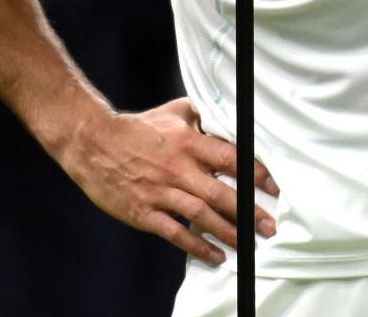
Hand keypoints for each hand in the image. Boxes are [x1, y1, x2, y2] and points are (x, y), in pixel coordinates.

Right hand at [61, 98, 278, 264]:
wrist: (93, 143)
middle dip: (248, 211)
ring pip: (201, 215)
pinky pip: (174, 232)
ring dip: (228, 232)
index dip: (255, 173)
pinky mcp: (144, 211)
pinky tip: (215, 255)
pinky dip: (196, 246)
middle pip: (220, 192)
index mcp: (188, 142)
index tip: (274, 187)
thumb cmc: (138, 128)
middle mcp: (177, 168)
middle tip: (270, 226)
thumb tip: (229, 114)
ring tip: (249, 244)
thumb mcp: (174, 112)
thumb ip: (203, 115)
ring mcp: (160, 191)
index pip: (230, 158)